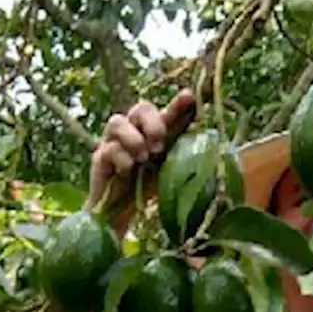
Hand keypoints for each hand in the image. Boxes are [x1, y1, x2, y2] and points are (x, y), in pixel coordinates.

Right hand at [86, 89, 195, 228]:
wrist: (122, 215)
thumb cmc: (149, 188)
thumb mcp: (171, 171)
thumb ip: (185, 154)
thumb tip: (213, 142)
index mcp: (156, 133)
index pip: (168, 112)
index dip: (178, 103)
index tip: (189, 96)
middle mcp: (135, 131)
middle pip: (140, 107)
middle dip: (152, 124)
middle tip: (158, 147)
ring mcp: (115, 142)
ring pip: (117, 121)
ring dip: (134, 139)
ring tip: (142, 159)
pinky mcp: (99, 157)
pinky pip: (109, 148)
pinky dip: (122, 160)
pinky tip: (127, 173)